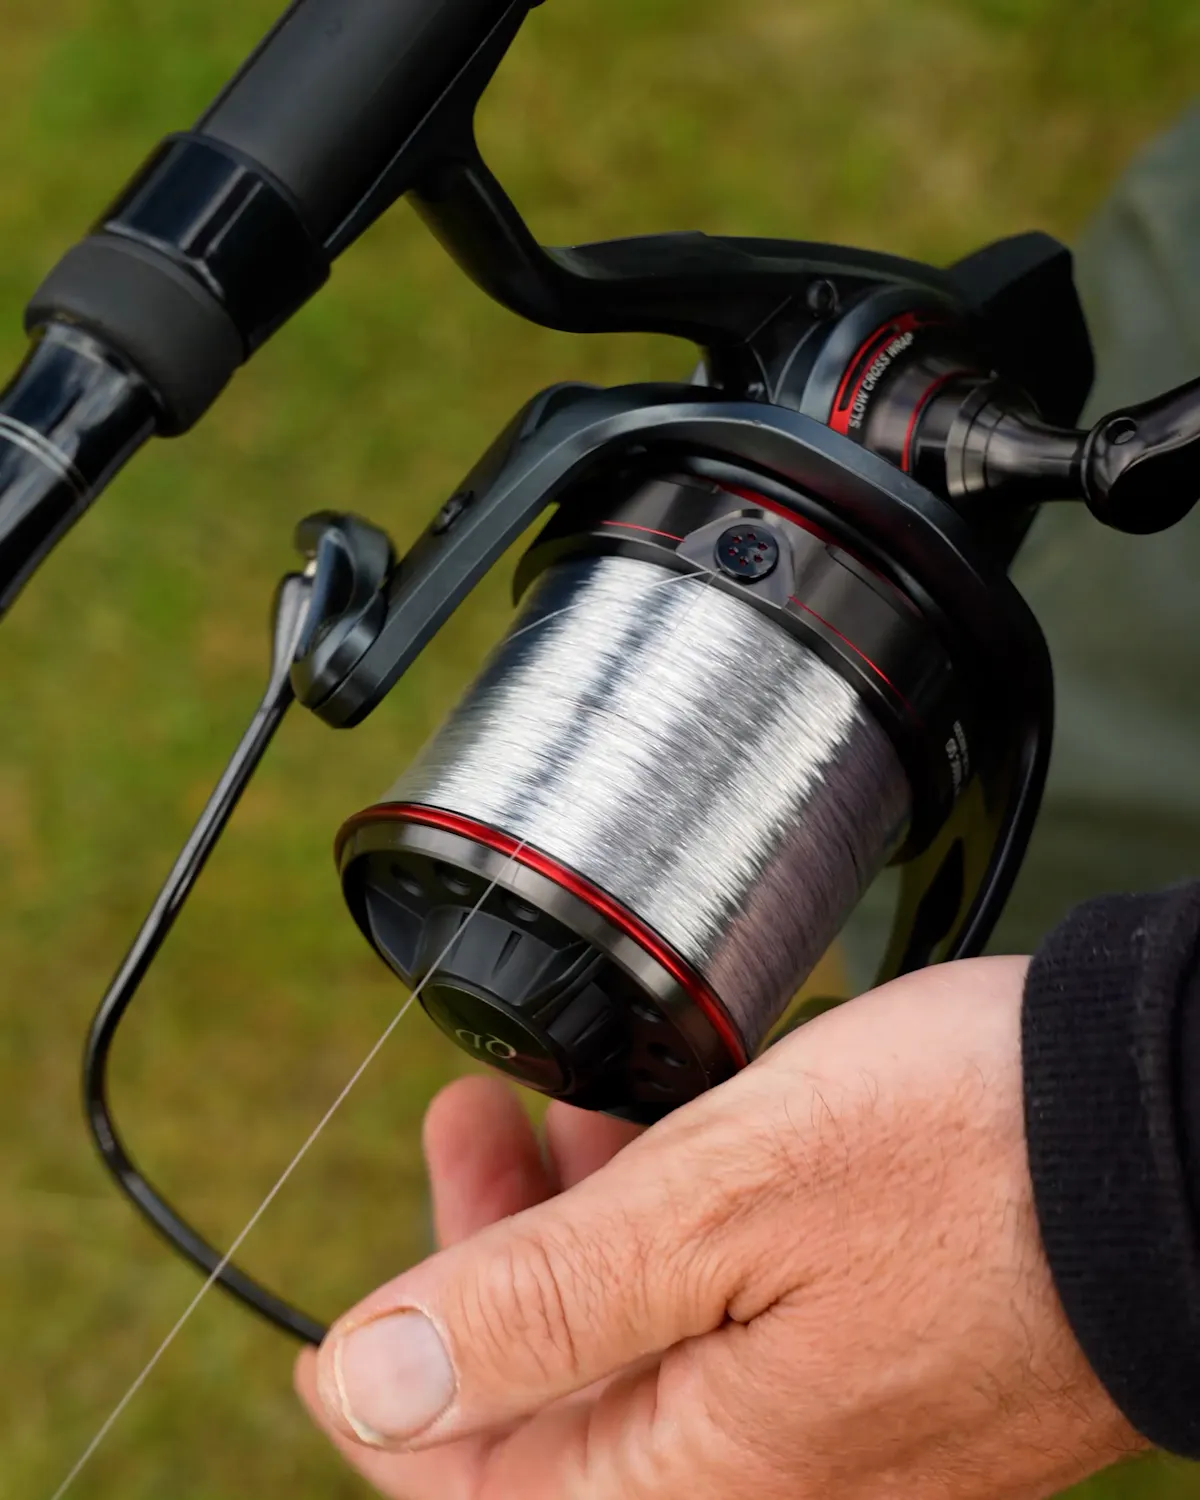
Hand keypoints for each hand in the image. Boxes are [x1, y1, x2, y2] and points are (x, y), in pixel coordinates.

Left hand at [296, 957, 1144, 1498]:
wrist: (1165, 1129)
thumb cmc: (964, 1156)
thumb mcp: (715, 1204)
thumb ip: (535, 1310)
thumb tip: (367, 1384)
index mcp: (706, 1481)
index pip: (476, 1495)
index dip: (390, 1395)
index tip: (355, 1304)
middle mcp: (767, 1485)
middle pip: (558, 1414)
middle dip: (484, 1271)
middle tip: (473, 1127)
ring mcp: (828, 1431)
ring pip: (643, 1352)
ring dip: (579, 1232)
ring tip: (562, 1109)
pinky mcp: (873, 1366)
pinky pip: (729, 1325)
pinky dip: (674, 1234)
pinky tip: (668, 1140)